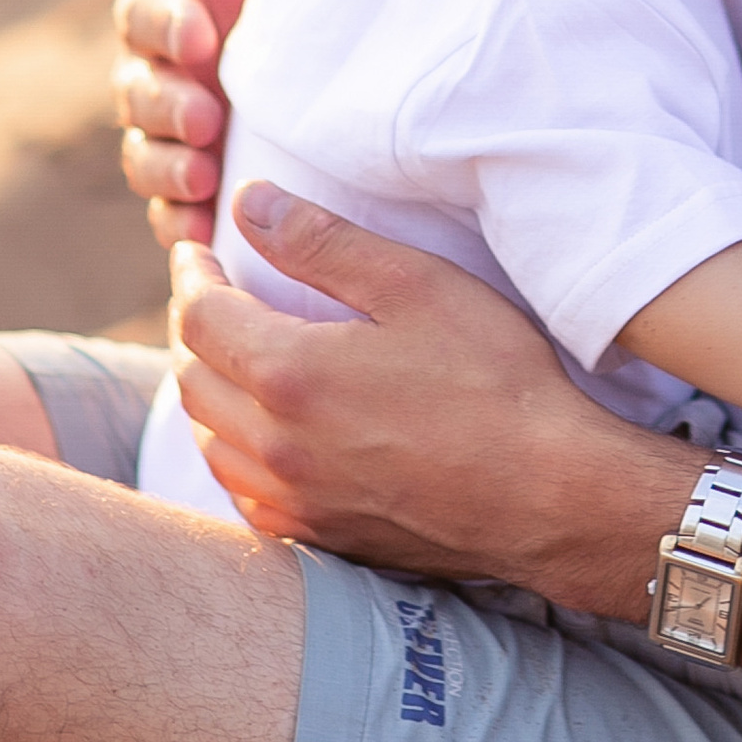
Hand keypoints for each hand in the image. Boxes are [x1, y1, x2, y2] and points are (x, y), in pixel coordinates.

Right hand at [110, 0, 284, 247]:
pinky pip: (174, 213)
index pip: (143, 12)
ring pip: (144, 155)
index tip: (199, 37)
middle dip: (163, 105)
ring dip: (165, 168)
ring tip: (202, 178)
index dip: (162, 25)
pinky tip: (203, 234)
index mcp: (183, 8)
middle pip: (134, 89)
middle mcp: (169, 73)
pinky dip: (181, 224)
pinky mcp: (204, 190)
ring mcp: (181, 136)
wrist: (387, 55)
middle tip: (205, 118)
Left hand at [166, 188, 671, 594]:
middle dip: (195, 328)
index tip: (198, 250)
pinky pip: (244, 494)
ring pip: (211, 443)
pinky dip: (237, 453)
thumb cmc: (494, 379)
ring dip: (210, 392)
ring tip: (237, 356)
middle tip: (216, 293)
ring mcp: (295, 502)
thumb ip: (323, 242)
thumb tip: (249, 203)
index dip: (192, 274)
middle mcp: (276, 446)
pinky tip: (268, 434)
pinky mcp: (321, 538)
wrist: (550, 494)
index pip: (201, 317)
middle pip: (192, 380)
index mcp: (290, 374)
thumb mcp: (415, 285)